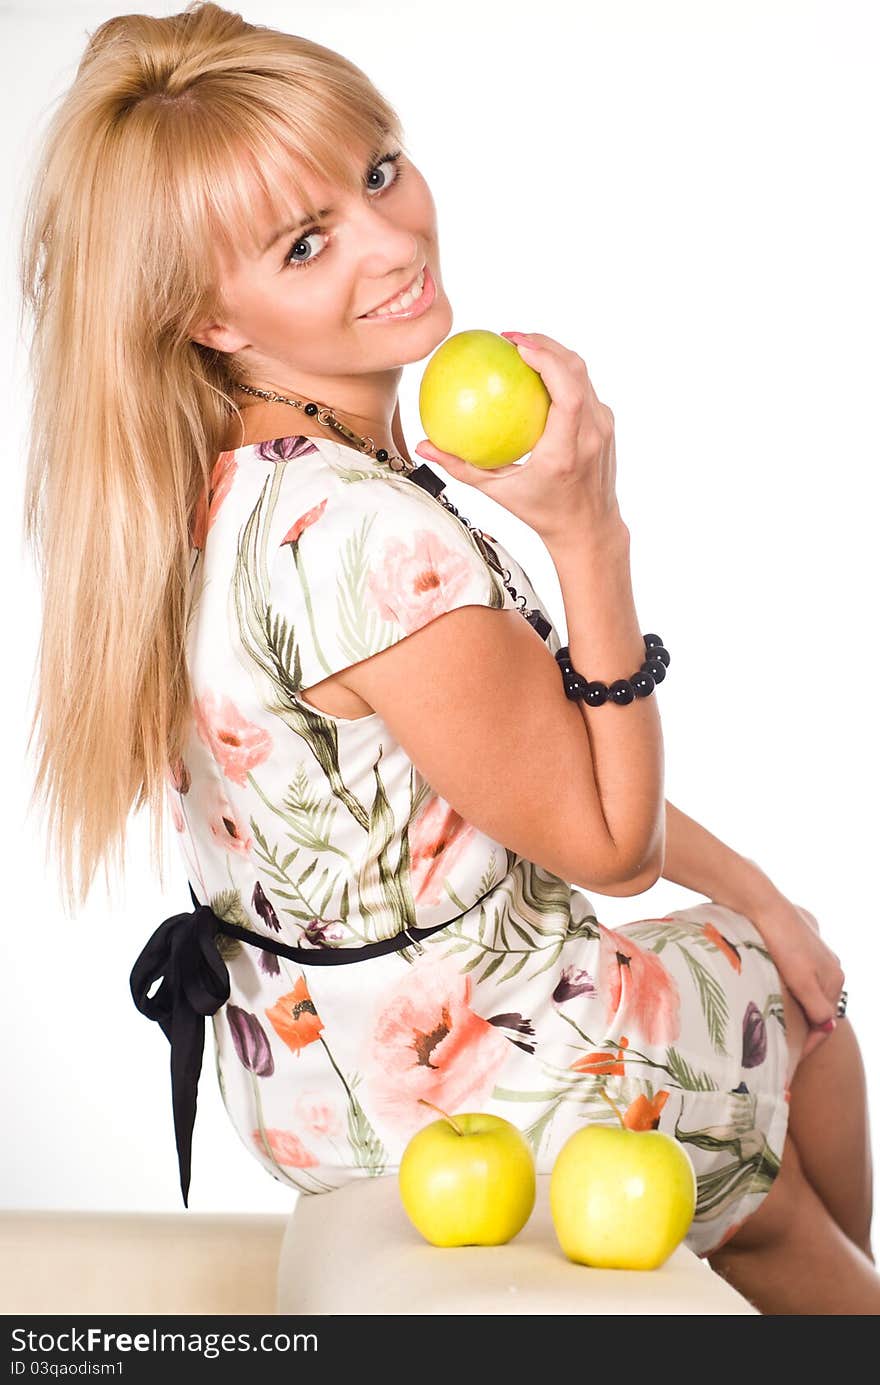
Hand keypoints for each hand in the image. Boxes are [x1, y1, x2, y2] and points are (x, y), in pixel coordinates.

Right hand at [414, 332, 625, 547]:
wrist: (589, 527)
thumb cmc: (542, 512)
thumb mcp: (499, 493)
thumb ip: (462, 468)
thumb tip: (424, 447)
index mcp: (567, 450)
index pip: (567, 393)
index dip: (548, 361)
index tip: (518, 346)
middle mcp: (591, 434)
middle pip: (577, 371)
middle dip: (545, 344)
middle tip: (510, 338)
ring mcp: (603, 427)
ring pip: (583, 374)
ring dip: (554, 353)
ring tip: (522, 346)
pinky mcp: (605, 425)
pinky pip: (584, 388)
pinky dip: (561, 373)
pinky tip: (535, 372)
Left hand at [751, 896, 845, 1061]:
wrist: (762, 904)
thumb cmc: (781, 943)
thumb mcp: (801, 981)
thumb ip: (817, 1005)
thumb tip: (826, 1027)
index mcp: (834, 977)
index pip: (826, 1019)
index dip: (810, 1040)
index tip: (790, 1055)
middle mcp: (829, 963)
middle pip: (817, 1002)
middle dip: (802, 1020)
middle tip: (780, 1037)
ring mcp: (815, 948)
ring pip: (806, 984)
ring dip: (793, 1000)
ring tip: (773, 1014)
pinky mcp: (799, 937)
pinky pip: (796, 966)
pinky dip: (787, 980)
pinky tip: (771, 982)